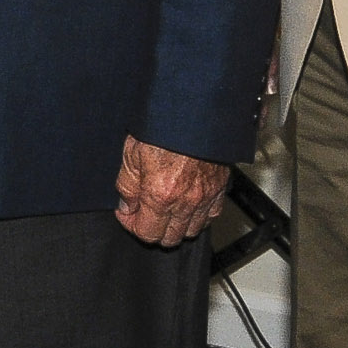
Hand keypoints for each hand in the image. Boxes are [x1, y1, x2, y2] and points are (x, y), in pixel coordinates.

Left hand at [114, 136, 231, 246]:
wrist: (194, 108)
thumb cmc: (162, 125)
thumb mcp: (132, 152)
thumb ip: (127, 185)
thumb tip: (126, 205)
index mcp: (160, 194)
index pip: (146, 233)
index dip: (131, 225)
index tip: (127, 213)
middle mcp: (185, 201)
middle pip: (169, 238)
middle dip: (153, 228)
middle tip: (143, 211)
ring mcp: (205, 196)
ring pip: (191, 231)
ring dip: (176, 225)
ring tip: (165, 208)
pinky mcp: (220, 188)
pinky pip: (211, 216)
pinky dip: (199, 216)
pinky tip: (187, 204)